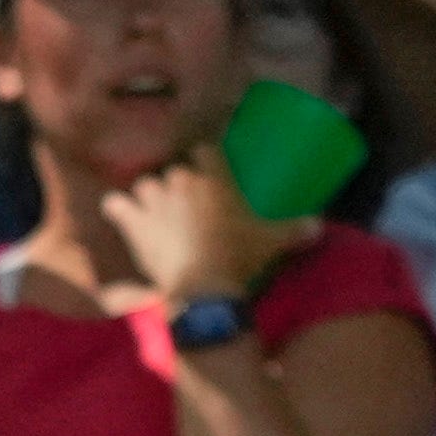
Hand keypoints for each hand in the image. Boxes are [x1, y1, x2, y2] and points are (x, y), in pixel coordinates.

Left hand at [95, 149, 299, 312]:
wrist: (204, 285)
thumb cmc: (240, 259)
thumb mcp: (272, 242)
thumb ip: (295, 230)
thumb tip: (319, 227)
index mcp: (215, 178)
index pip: (204, 150)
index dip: (204, 161)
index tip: (206, 173)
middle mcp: (182, 181)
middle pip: (173, 170)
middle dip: (176, 185)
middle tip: (184, 207)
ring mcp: (155, 200)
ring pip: (144, 184)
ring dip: (147, 196)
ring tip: (154, 213)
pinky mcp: (134, 222)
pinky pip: (115, 204)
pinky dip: (116, 209)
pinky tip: (119, 214)